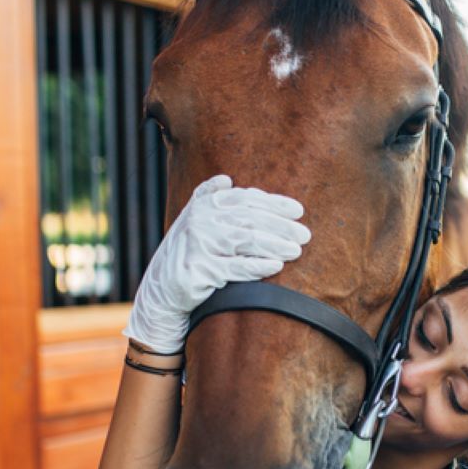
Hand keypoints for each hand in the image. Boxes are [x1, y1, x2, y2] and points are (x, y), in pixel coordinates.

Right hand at [122, 175, 309, 353]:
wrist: (162, 290)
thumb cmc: (187, 254)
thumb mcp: (193, 221)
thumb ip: (208, 198)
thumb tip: (227, 179)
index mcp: (203, 205)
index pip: (246, 198)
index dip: (274, 203)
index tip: (298, 211)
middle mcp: (200, 220)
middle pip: (250, 218)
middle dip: (281, 226)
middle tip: (305, 235)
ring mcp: (198, 243)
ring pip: (246, 240)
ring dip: (275, 245)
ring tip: (296, 250)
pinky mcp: (199, 269)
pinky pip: (236, 267)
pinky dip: (258, 266)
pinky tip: (276, 266)